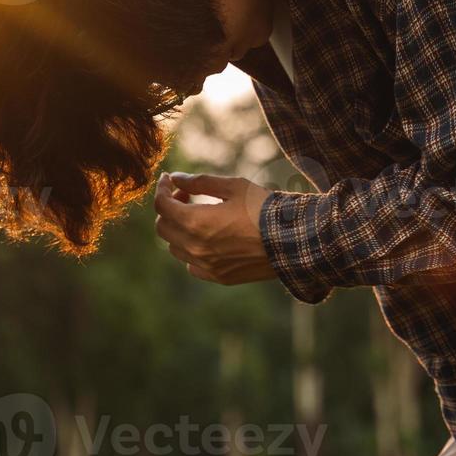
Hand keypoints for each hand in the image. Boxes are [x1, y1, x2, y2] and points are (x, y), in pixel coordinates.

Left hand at [154, 171, 276, 284]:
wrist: (293, 241)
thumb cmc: (264, 208)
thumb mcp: (234, 186)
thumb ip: (199, 182)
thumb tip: (176, 178)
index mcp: (196, 222)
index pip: (162, 206)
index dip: (162, 189)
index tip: (169, 180)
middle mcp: (196, 248)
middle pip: (163, 227)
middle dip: (169, 208)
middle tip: (186, 195)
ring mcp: (206, 265)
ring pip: (175, 247)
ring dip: (178, 229)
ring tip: (198, 215)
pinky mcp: (219, 277)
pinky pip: (191, 265)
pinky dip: (191, 250)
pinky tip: (207, 239)